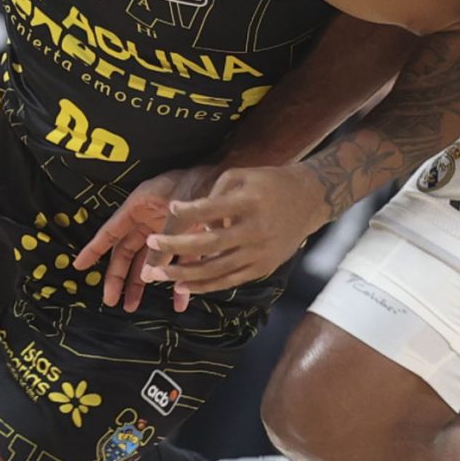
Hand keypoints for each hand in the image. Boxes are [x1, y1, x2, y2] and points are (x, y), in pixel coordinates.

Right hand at [73, 165, 217, 312]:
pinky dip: (178, 281)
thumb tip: (149, 276)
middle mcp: (149, 219)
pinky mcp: (188, 239)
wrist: (231, 180)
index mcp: (139, 206)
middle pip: (127, 252)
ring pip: (148, 261)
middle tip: (111, 301)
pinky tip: (179, 301)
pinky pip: (177, 263)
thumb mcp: (178, 216)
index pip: (111, 231)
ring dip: (142, 283)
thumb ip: (163, 245)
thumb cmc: (200, 186)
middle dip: (118, 277)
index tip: (79, 267)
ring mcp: (167, 230)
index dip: (94, 249)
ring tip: (134, 307)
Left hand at [142, 164, 332, 300]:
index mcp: (250, 202)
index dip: (188, 211)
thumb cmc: (270, 184)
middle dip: (175, 246)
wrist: (310, 200)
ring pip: (215, 270)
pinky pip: (229, 281)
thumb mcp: (244, 175)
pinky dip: (205, 285)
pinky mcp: (263, 267)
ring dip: (183, 274)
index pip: (211, 209)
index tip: (169, 208)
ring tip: (156, 275)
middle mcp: (256, 230)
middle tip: (149, 243)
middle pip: (209, 245)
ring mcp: (260, 252)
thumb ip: (215, 193)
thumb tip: (191, 217)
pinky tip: (184, 285)